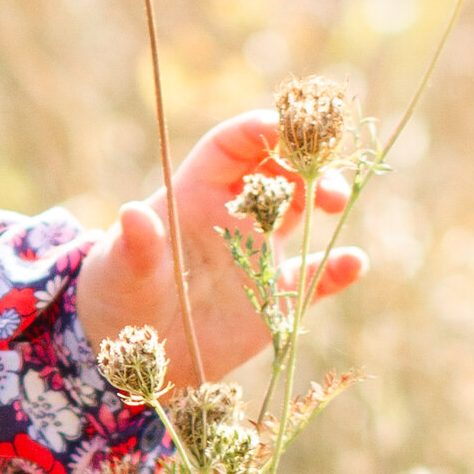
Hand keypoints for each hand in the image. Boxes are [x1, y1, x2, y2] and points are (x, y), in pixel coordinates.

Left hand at [74, 109, 363, 387]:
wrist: (134, 347)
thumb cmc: (119, 291)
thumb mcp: (121, 269)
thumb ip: (135, 245)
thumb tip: (132, 214)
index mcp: (196, 192)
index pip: (232, 146)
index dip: (256, 130)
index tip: (281, 126)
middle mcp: (234, 213)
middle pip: (276, 167)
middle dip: (301, 158)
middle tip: (315, 172)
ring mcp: (259, 250)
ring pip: (302, 207)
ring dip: (324, 194)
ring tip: (334, 201)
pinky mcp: (276, 294)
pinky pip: (315, 276)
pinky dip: (338, 268)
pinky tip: (354, 263)